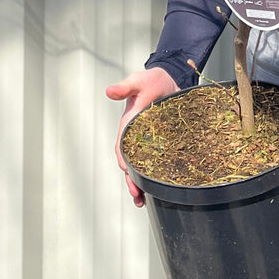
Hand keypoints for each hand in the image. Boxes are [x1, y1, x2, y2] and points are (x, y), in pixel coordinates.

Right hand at [105, 66, 179, 206]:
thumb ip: (126, 87)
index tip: (126, 171)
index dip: (123, 159)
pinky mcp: (159, 142)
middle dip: (131, 180)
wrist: (168, 79)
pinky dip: (155, 174)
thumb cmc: (151, 80)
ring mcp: (146, 140)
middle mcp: (134, 135)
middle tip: (136, 196)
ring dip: (141, 182)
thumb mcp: (139, 81)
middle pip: (129, 161)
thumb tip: (110, 91)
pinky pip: (155, 161)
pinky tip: (159, 187)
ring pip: (140, 165)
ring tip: (142, 200)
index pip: (121, 145)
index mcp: (128, 123)